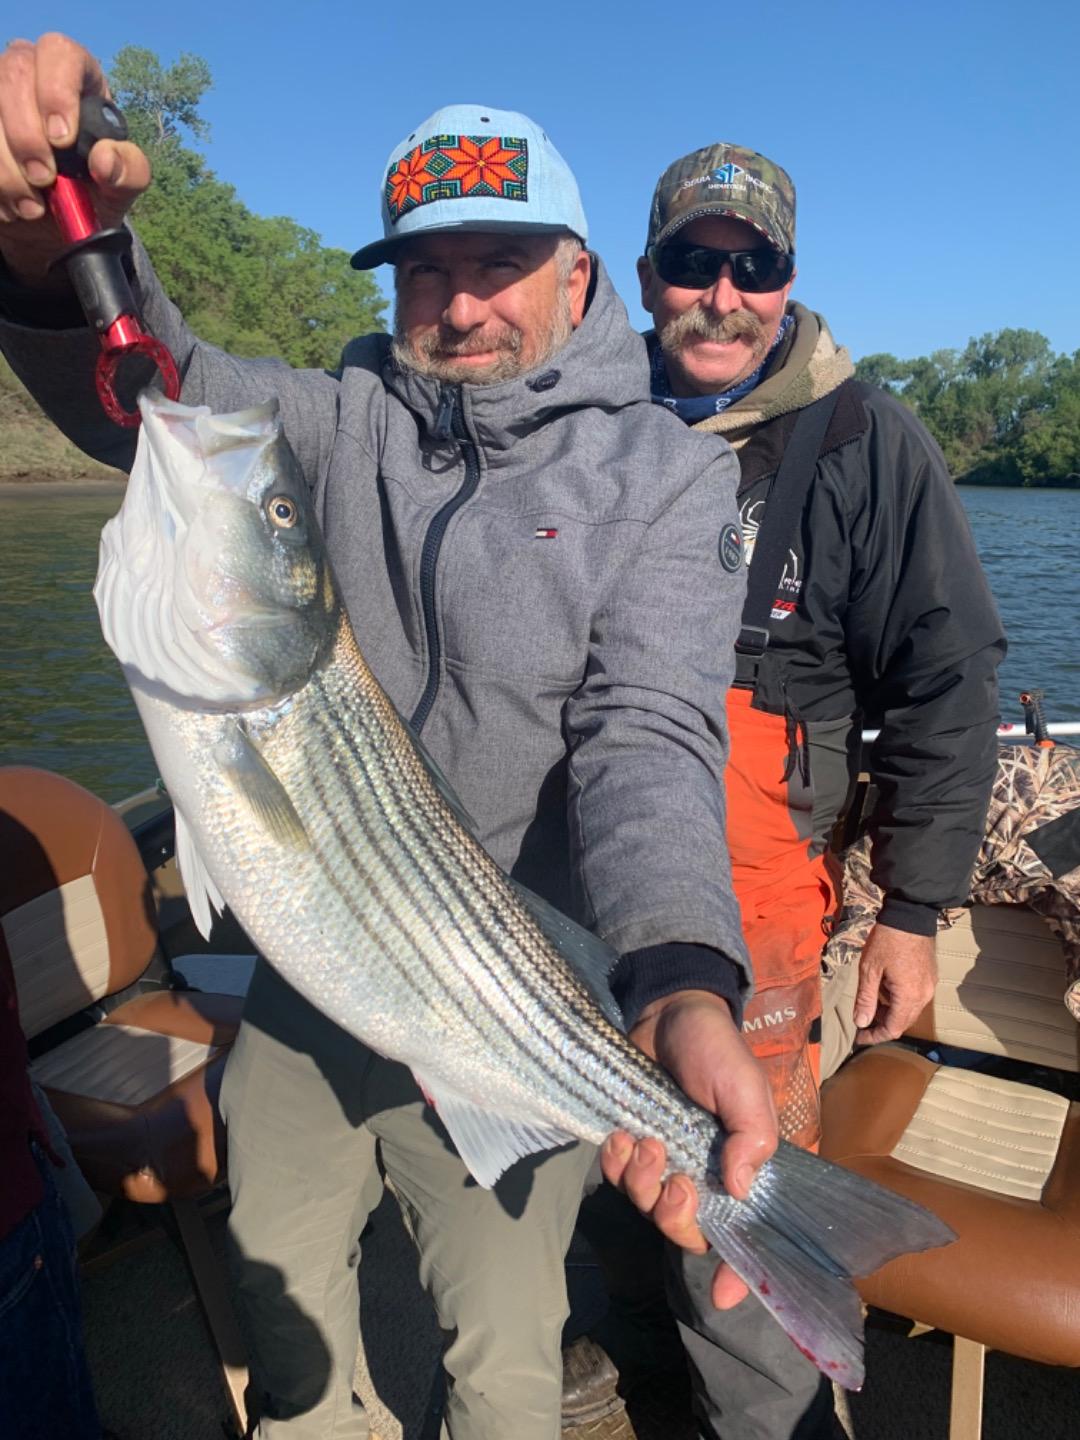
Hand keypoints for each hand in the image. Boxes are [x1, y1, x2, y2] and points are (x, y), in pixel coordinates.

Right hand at [0, 34, 150, 281]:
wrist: (53, 225)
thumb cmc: (90, 193)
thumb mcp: (120, 188)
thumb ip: (129, 171)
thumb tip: (105, 158)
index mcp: (76, 76)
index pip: (60, 52)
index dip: (56, 91)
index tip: (62, 140)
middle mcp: (29, 71)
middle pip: (14, 73)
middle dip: (27, 136)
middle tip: (43, 179)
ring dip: (6, 166)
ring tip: (31, 207)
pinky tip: (10, 205)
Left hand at [600, 989, 776, 1309]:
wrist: (670, 1011)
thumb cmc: (717, 1050)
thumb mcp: (746, 1087)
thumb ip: (752, 1137)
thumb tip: (739, 1191)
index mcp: (743, 1170)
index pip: (745, 1233)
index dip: (738, 1272)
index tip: (722, 1296)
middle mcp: (706, 1177)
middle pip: (688, 1232)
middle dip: (675, 1216)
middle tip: (675, 1179)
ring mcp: (666, 1164)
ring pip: (649, 1208)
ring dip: (643, 1184)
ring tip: (642, 1142)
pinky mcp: (632, 1147)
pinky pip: (619, 1179)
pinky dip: (617, 1166)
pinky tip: (619, 1137)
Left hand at [853, 923, 935, 1045]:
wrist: (910, 916)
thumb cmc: (887, 941)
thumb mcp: (869, 970)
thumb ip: (866, 998)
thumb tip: (861, 1023)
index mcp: (909, 996)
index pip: (893, 1028)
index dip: (875, 1036)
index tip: (858, 1037)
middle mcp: (924, 996)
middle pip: (903, 1022)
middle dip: (881, 1025)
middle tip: (861, 1021)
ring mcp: (929, 986)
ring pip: (909, 1010)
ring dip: (890, 1012)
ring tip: (871, 1002)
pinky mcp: (930, 977)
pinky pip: (915, 998)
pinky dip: (899, 1000)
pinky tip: (885, 989)